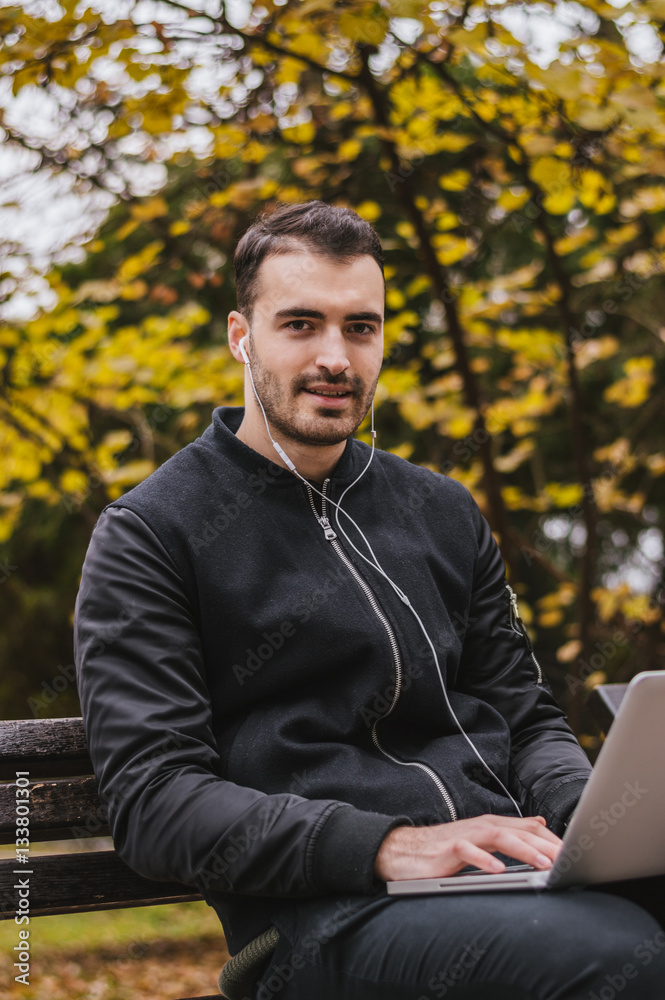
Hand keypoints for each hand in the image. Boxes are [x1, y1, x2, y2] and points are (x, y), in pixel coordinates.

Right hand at [374, 815, 562, 881]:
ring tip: (544, 864)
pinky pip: (467, 853)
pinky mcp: (447, 851)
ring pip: (498, 837)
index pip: (528, 828)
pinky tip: (498, 871)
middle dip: (547, 845)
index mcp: (491, 825)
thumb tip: (540, 824)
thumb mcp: (481, 839)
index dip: (553, 840)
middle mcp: (480, 827)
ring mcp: (464, 837)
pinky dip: (484, 861)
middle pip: (519, 831)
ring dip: (524, 850)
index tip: (576, 854)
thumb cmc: (444, 849)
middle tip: (569, 860)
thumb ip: (510, 831)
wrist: (403, 851)